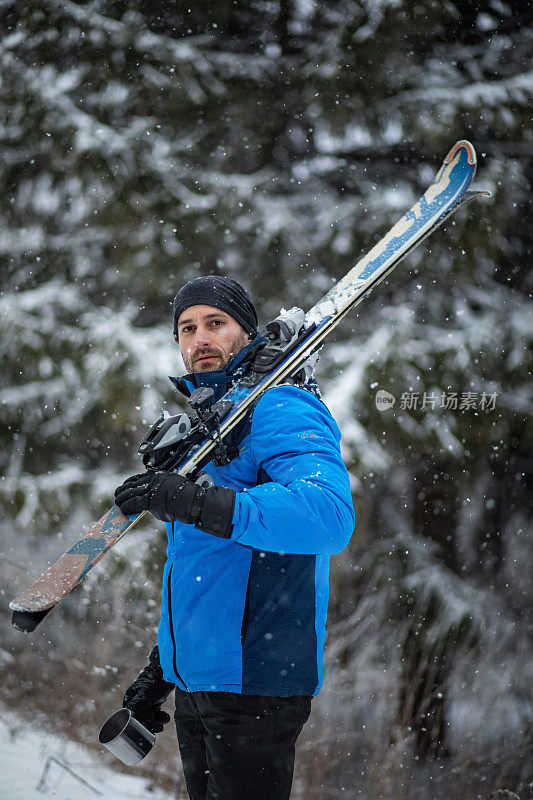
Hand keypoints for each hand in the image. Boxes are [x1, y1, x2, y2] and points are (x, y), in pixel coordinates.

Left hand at [114, 471, 235, 537]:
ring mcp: (151, 489)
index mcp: (157, 476)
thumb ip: (157, 493)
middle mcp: (152, 480)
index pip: (136, 478)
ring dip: (121, 500)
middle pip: (130, 484)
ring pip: (129, 493)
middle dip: (121, 492)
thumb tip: (147, 502)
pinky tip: (122, 510)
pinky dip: (125, 507)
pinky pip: (133, 503)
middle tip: (117, 498)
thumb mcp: (170, 489)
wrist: (193, 502)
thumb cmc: (185, 498)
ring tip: (118, 505)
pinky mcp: (150, 499)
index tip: (123, 488)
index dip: (127, 484)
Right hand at [123, 646, 174, 734]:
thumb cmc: (155, 681)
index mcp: (129, 701)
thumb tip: (128, 715)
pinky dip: (160, 719)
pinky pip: (155, 717)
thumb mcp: (146, 693)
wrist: (168, 672)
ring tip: (162, 719)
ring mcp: (145, 705)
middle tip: (157, 724)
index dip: (137, 725)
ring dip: (156, 723)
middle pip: (139, 722)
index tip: (146, 725)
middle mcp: (135, 704)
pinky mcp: (154, 704)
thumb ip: (137, 705)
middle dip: (149, 725)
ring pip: (148, 721)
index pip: (129, 719)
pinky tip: (164, 716)